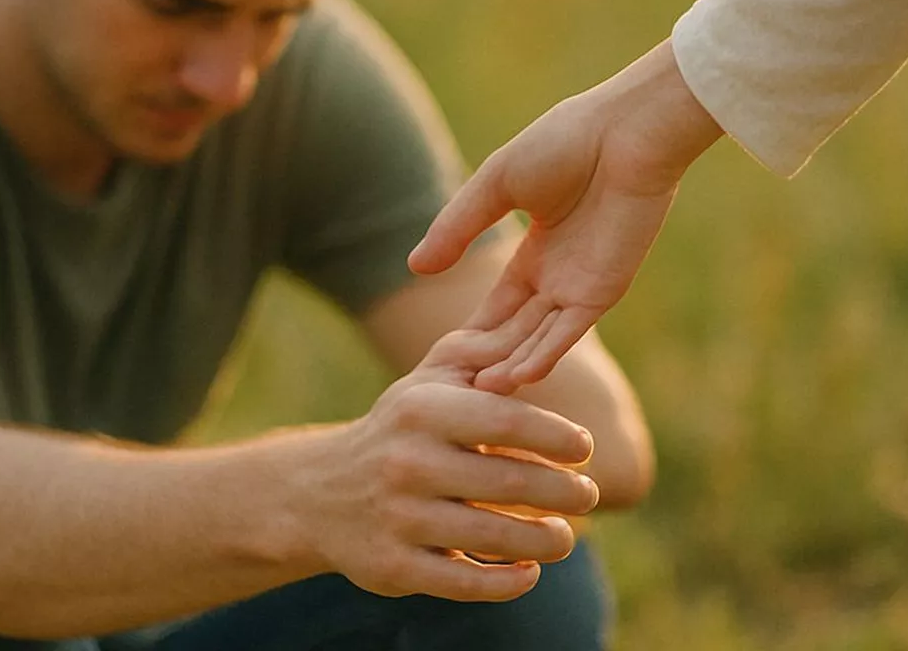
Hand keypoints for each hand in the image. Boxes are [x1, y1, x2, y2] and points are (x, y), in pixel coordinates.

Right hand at [301, 326, 599, 602]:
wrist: (320, 490)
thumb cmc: (401, 425)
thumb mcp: (430, 378)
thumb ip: (485, 351)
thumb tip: (540, 323)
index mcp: (422, 410)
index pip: (505, 421)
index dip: (555, 437)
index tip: (583, 448)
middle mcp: (408, 463)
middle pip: (509, 483)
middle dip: (564, 493)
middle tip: (587, 495)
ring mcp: (399, 518)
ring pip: (495, 538)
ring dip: (546, 541)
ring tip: (564, 535)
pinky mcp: (394, 567)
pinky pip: (465, 584)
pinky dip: (507, 583)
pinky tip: (529, 571)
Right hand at [409, 40, 723, 392]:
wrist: (625, 133)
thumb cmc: (564, 143)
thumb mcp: (495, 184)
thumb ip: (458, 227)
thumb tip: (414, 266)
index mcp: (537, 249)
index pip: (499, 302)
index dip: (475, 329)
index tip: (444, 360)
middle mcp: (559, 274)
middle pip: (517, 328)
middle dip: (489, 357)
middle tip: (454, 392)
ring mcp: (581, 285)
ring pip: (539, 337)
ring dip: (512, 366)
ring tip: (479, 394)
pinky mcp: (603, 290)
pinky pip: (567, 331)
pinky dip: (543, 355)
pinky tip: (516, 378)